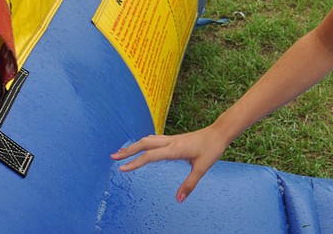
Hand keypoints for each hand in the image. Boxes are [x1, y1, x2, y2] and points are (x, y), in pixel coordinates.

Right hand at [111, 125, 228, 202]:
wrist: (219, 132)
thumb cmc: (212, 148)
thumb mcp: (202, 168)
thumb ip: (189, 184)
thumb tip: (179, 199)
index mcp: (174, 149)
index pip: (150, 156)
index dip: (135, 162)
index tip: (122, 169)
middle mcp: (170, 142)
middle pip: (144, 143)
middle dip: (128, 150)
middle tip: (113, 157)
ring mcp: (172, 139)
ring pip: (148, 139)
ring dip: (134, 145)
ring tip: (121, 152)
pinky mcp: (175, 139)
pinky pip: (155, 139)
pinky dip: (144, 143)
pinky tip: (141, 147)